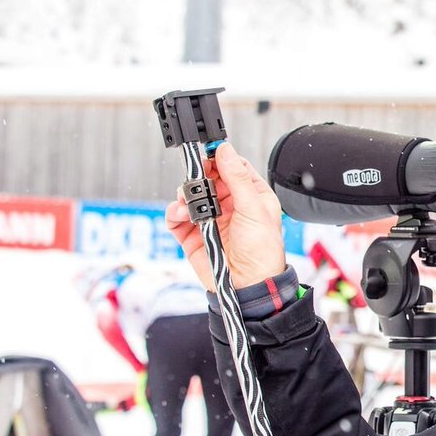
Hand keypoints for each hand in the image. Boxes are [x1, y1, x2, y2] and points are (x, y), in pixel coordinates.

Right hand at [165, 142, 286, 289]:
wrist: (247, 285)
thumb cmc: (261, 252)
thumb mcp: (253, 209)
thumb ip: (237, 179)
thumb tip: (225, 150)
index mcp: (251, 195)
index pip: (232, 167)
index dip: (219, 158)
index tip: (207, 152)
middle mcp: (229, 204)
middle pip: (207, 178)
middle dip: (198, 176)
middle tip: (195, 178)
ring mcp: (210, 218)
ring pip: (190, 195)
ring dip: (186, 196)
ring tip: (189, 204)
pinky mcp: (192, 234)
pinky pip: (176, 216)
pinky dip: (174, 213)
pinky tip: (181, 215)